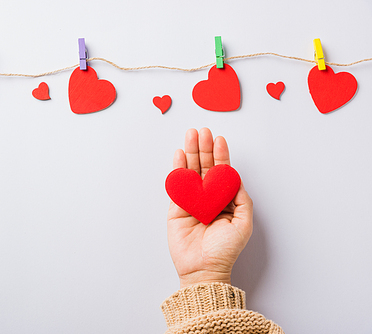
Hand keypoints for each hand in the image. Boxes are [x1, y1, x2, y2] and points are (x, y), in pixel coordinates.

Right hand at [167, 128, 252, 287]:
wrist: (203, 269)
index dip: (221, 155)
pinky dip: (177, 169)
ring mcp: (191, 201)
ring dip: (190, 152)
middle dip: (204, 148)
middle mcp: (207, 197)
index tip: (219, 140)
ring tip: (191, 135)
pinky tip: (179, 155)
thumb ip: (241, 199)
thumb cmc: (224, 250)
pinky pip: (177, 184)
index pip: (222, 172)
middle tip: (202, 131)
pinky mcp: (176, 207)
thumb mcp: (243, 223)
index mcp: (224, 200)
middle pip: (205, 167)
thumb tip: (235, 177)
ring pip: (191, 171)